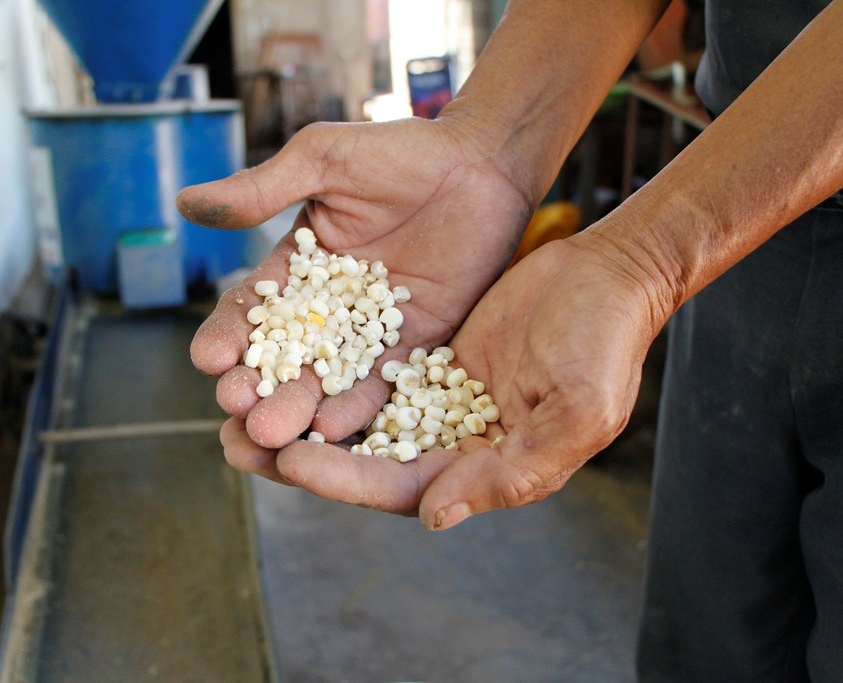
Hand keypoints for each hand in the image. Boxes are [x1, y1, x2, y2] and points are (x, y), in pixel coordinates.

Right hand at [182, 118, 530, 457]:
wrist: (482, 164)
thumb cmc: (400, 151)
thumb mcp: (322, 162)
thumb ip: (262, 191)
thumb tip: (184, 202)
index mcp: (299, 268)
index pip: (255, 308)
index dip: (230, 333)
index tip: (208, 358)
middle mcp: (332, 308)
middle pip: (286, 355)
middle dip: (257, 384)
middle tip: (235, 408)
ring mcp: (374, 331)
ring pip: (329, 378)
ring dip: (298, 406)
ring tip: (273, 433)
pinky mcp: (419, 344)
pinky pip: (384, 381)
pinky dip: (358, 405)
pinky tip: (330, 429)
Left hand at [262, 232, 662, 528]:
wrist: (608, 276)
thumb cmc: (606, 345)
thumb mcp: (576, 413)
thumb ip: (512, 472)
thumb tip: (435, 517)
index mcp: (484, 467)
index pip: (399, 488)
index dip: (342, 479)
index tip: (289, 458)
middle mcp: (451, 440)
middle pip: (360, 459)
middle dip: (297, 454)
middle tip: (234, 441)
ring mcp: (434, 396)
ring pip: (352, 415)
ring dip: (296, 413)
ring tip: (234, 404)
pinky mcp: (425, 353)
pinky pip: (364, 366)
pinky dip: (322, 366)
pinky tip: (278, 355)